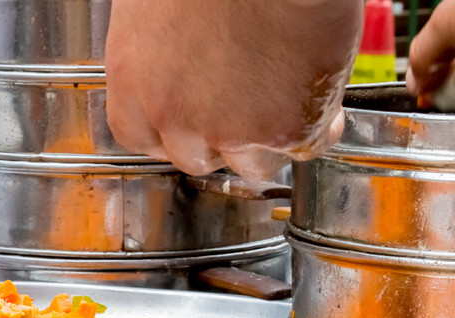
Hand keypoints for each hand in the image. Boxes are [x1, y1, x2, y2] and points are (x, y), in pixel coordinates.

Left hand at [104, 0, 361, 179]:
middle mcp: (172, 115)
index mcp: (133, 83)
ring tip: (286, 99)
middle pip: (196, 159)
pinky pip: (308, 146)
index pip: (141, 138)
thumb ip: (161, 53)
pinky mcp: (284, 128)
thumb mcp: (156, 6)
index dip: (173, 131)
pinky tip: (321, 95)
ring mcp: (228, 129)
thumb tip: (178, 67)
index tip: (191, 120)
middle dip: (221, 139)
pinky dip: (321, 125)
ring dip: (269, 142)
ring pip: (252, 164)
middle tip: (245, 105)